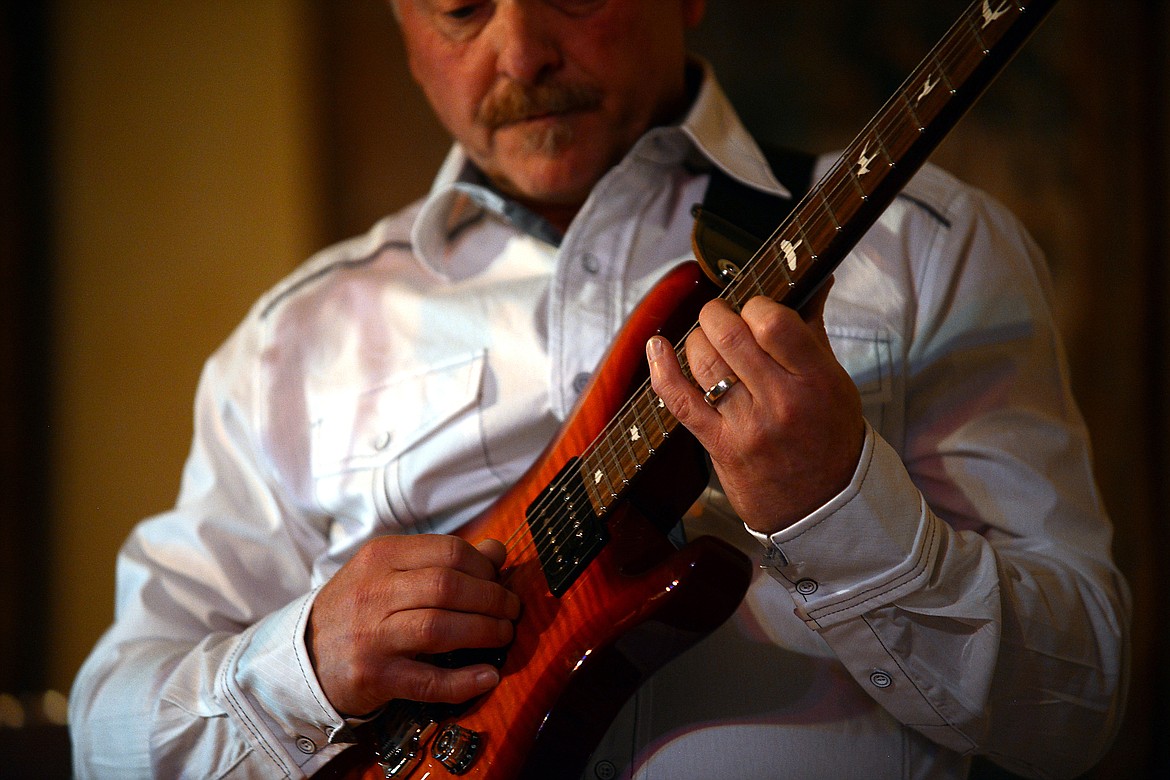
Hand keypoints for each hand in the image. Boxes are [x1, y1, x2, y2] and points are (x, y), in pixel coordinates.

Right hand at [308, 534, 519, 716]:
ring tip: (504, 635)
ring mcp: (372, 636)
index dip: (484, 566)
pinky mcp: (374, 677)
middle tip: (511, 610)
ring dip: (484, 631)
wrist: (302, 655)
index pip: (448, 551)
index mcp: (381, 557)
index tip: (498, 579)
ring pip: (440, 628)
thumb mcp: (389, 571)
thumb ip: (442, 559)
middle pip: (448, 587)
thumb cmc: (358, 608)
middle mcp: (374, 592)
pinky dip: (464, 681)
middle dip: (492, 598)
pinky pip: (428, 681)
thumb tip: (497, 552)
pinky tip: (488, 675)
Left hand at [646, 281, 864, 535]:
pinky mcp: (719, 446)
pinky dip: (662, 369)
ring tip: (706, 339)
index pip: (773, 321)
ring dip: (696, 339)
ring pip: (703, 362)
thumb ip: (813, 329)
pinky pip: (680, 401)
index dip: (755, 304)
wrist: (823, 506)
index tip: (754, 309)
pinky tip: (656, 347)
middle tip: (720, 315)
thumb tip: (818, 277)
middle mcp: (781, 403)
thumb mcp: (835, 381)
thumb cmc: (831, 437)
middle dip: (716, 314)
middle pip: (730, 336)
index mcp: (815, 380)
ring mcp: (747, 427)